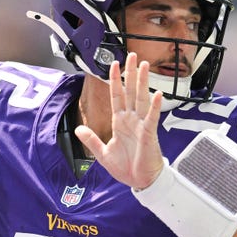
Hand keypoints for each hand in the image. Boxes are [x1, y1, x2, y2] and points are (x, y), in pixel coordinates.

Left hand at [74, 53, 164, 189]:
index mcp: (119, 122)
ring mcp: (141, 125)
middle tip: (133, 55)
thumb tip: (78, 129)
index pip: (116, 96)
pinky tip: (158, 93)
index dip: (114, 80)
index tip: (114, 64)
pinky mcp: (149, 134)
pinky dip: (155, 106)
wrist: (139, 181)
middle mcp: (131, 120)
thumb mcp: (102, 154)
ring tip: (144, 66)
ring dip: (143, 82)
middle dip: (131, 74)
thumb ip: (91, 140)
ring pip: (142, 98)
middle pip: (131, 91)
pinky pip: (152, 117)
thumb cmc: (126, 168)